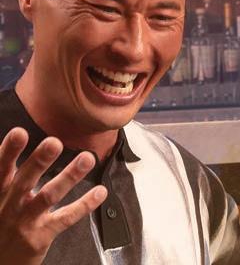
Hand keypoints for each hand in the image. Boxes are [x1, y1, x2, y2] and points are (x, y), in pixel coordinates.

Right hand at [0, 127, 107, 263]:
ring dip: (69, 176)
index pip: (1, 168)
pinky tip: (100, 192)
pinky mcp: (41, 236)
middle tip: (54, 143)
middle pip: (25, 180)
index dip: (9, 151)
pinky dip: (84, 204)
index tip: (19, 132)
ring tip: (87, 159)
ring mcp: (26, 221)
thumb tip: (15, 137)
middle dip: (40, 161)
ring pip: (49, 196)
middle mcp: (9, 206)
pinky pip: (66, 218)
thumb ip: (7, 172)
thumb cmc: (1, 222)